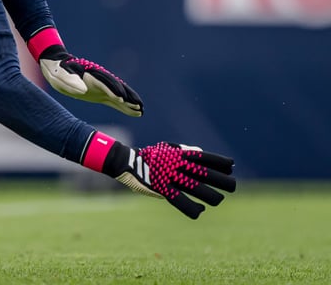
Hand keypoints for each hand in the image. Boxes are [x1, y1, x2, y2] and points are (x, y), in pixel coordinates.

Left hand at [38, 44, 142, 116]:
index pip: (103, 82)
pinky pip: (114, 99)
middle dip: (127, 96)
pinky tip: (135, 112)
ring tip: (141, 110)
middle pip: (116, 86)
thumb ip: (70, 80)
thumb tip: (83, 89)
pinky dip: (124, 105)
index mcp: (88, 73)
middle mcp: (98, 79)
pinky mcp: (99, 92)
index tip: (121, 98)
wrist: (55, 65)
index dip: (113, 89)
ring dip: (129, 101)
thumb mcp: (59, 75)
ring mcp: (100, 85)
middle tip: (138, 106)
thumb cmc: (56, 70)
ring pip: (118, 93)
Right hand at [83, 132, 236, 218]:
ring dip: (211, 195)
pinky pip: (181, 201)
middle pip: (205, 173)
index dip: (220, 162)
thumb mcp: (167, 149)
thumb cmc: (149, 156)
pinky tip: (201, 210)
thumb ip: (184, 151)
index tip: (231, 167)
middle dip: (221, 180)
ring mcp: (171, 177)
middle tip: (233, 186)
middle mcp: (178, 165)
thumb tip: (201, 152)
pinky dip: (193, 207)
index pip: (205, 158)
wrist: (126, 162)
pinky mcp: (162, 189)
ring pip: (196, 189)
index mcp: (180, 155)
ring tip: (219, 199)